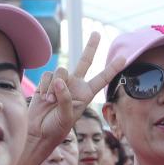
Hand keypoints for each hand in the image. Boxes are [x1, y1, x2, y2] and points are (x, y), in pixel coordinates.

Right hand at [25, 32, 129, 146]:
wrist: (39, 131)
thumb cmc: (56, 128)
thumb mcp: (67, 117)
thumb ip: (66, 99)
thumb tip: (60, 81)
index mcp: (86, 95)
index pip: (102, 79)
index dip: (112, 68)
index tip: (124, 58)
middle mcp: (76, 85)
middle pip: (85, 61)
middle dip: (91, 47)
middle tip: (96, 33)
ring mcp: (61, 82)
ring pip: (61, 71)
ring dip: (54, 86)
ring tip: (50, 100)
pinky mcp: (47, 82)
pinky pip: (47, 75)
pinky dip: (44, 86)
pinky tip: (43, 97)